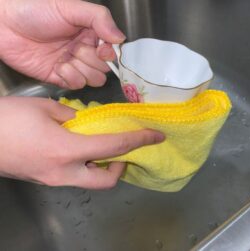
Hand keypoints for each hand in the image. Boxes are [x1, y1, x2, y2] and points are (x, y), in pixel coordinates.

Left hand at [0, 0, 124, 88]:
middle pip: (104, 69)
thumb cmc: (34, 9)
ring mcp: (73, 65)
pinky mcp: (60, 77)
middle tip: (74, 48)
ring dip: (81, 70)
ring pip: (93, 79)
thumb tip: (120, 38)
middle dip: (91, 61)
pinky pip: (76, 85)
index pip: (111, 52)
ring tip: (65, 58)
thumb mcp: (71, 7)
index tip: (101, 50)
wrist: (4, 23)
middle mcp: (84, 50)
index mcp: (90, 33)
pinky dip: (69, 78)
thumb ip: (100, 18)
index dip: (108, 54)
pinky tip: (57, 67)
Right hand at [0, 97, 164, 188]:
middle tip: (122, 152)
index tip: (156, 136)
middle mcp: (64, 172)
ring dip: (101, 168)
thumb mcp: (42, 108)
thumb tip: (79, 121)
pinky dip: (84, 166)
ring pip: (89, 182)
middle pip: (105, 181)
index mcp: (66, 150)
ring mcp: (53, 180)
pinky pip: (73, 177)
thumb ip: (68, 115)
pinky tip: (78, 149)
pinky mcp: (45, 180)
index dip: (138, 140)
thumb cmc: (7, 120)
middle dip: (120, 168)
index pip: (114, 146)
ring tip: (101, 149)